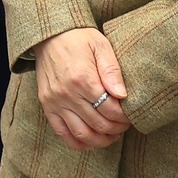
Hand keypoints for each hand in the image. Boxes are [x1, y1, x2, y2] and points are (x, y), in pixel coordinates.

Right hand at [33, 27, 130, 151]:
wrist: (49, 34)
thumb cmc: (78, 38)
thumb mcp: (100, 46)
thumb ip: (112, 71)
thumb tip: (122, 95)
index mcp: (83, 79)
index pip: (110, 109)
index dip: (124, 117)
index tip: (130, 116)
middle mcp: (67, 93)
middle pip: (99, 124)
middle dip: (116, 129)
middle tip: (124, 126)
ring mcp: (55, 101)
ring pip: (82, 134)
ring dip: (100, 140)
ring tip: (111, 135)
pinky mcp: (47, 105)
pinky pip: (62, 133)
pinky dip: (78, 142)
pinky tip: (91, 141)